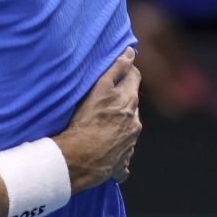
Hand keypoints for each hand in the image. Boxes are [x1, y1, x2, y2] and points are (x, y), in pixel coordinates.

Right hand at [53, 47, 141, 191]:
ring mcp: (130, 144)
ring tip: (101, 125)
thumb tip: (131, 52)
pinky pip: (122, 155)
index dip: (127, 72)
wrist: (82, 158)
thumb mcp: (100, 88)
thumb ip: (116, 69)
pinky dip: (116, 151)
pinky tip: (104, 150)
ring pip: (128, 129)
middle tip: (105, 99)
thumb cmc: (87, 121)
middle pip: (132, 104)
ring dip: (120, 125)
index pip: (134, 78)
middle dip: (123, 100)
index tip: (120, 70)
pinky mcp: (122, 164)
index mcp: (130, 101)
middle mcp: (134, 122)